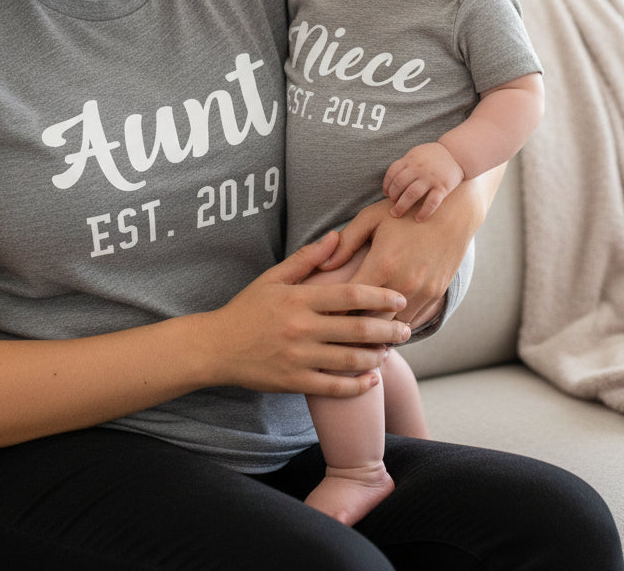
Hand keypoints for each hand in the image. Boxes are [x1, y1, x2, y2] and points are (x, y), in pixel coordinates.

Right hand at [205, 232, 410, 397]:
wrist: (216, 346)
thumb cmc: (247, 309)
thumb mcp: (273, 278)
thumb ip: (307, 259)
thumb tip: (336, 236)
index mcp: (298, 299)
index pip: (348, 295)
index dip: (378, 296)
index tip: (399, 298)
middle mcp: (301, 328)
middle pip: (356, 329)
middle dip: (388, 330)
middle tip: (407, 330)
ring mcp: (297, 357)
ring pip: (349, 360)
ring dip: (376, 356)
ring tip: (390, 352)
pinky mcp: (293, 382)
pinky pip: (333, 387)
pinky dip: (357, 385)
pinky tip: (371, 380)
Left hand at [320, 167, 503, 325]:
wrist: (452, 211)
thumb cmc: (405, 210)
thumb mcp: (371, 218)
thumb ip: (345, 242)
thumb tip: (322, 267)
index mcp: (382, 264)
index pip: (350, 301)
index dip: (333, 311)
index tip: (319, 316)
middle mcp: (403, 282)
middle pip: (370, 321)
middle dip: (351, 327)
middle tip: (333, 332)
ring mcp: (422, 291)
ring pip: (392, 326)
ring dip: (375, 330)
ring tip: (356, 332)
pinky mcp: (435, 295)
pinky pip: (411, 321)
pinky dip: (396, 325)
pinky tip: (382, 324)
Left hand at [384, 142, 464, 219]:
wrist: (457, 153)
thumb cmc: (433, 156)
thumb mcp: (416, 154)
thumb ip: (405, 165)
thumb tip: (390, 183)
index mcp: (410, 159)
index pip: (392, 172)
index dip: (386, 185)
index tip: (386, 193)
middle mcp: (419, 168)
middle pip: (399, 184)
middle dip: (392, 196)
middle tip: (392, 205)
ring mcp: (431, 178)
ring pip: (412, 194)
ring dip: (401, 206)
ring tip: (396, 213)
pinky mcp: (443, 187)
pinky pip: (431, 202)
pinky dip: (424, 212)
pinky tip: (418, 219)